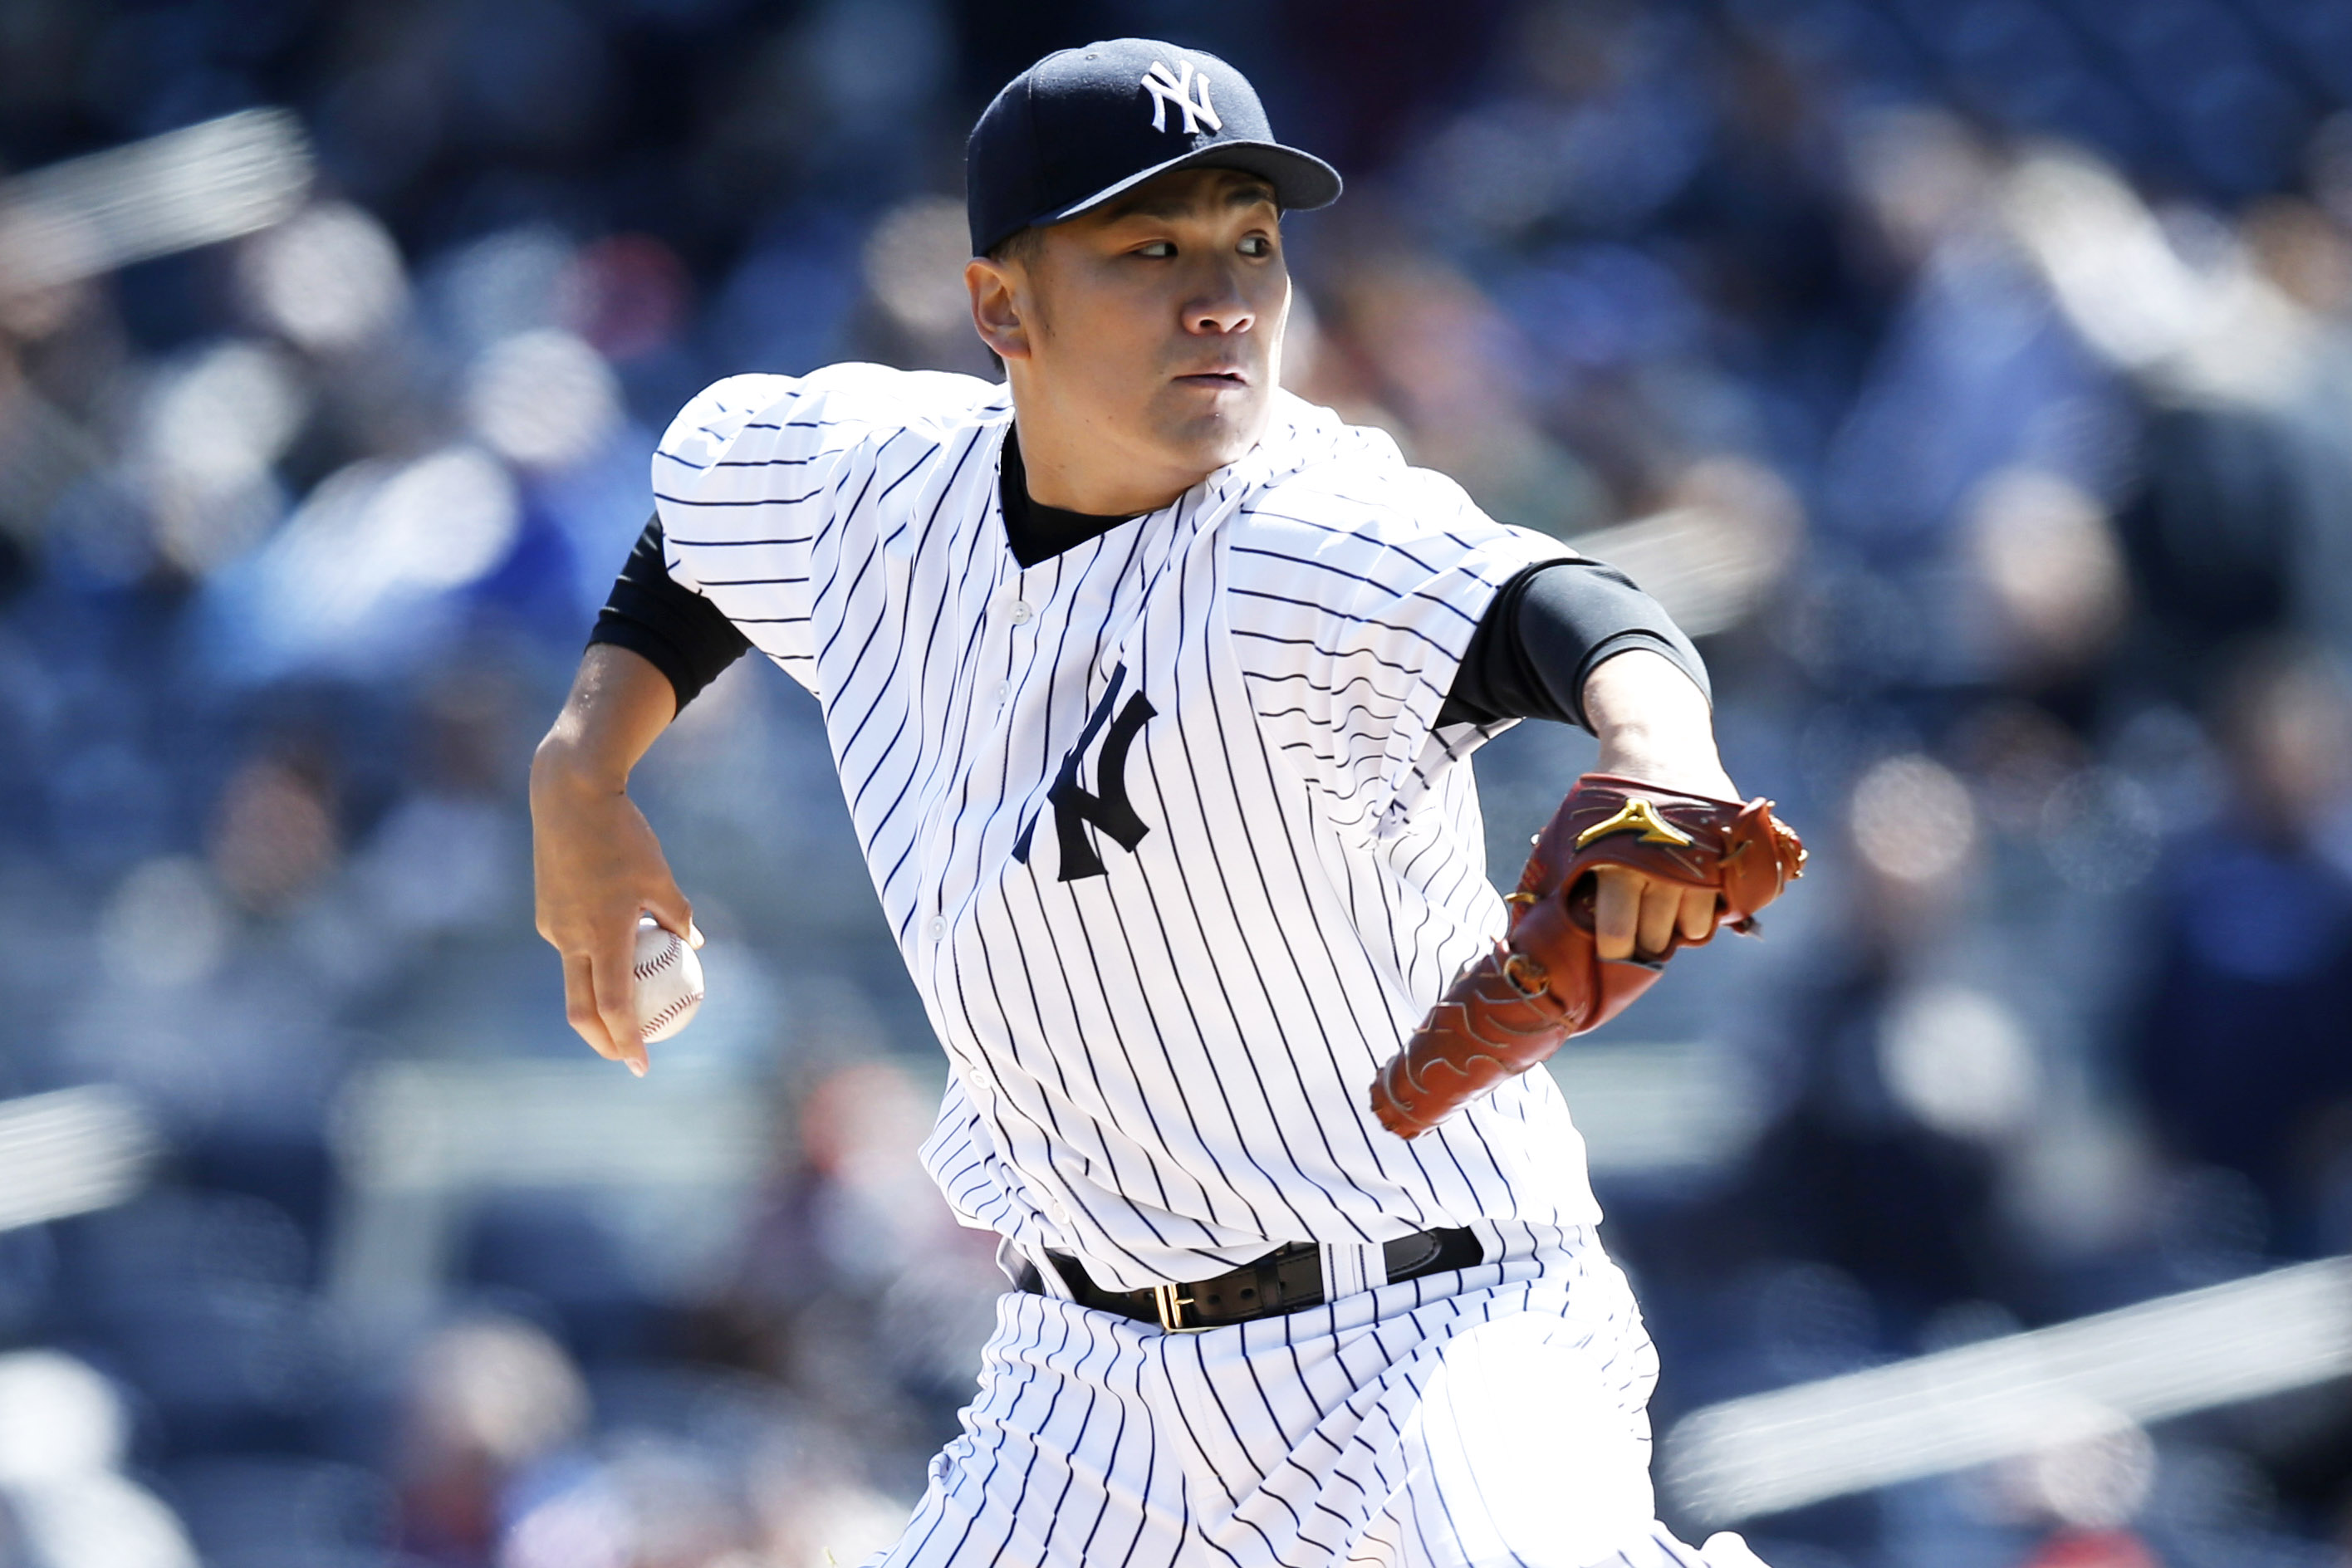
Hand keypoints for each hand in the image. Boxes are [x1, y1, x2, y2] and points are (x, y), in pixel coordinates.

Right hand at [531, 757, 696, 1074]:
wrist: (569, 795)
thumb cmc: (623, 834)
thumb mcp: (660, 876)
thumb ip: (678, 915)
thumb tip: (694, 946)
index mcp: (603, 934)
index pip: (614, 1006)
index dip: (627, 1041)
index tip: (642, 1066)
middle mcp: (570, 938)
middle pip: (581, 1009)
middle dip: (603, 1042)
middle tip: (628, 1057)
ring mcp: (553, 927)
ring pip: (576, 978)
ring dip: (600, 1000)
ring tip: (629, 1010)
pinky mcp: (546, 914)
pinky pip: (572, 948)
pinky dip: (594, 961)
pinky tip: (616, 951)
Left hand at [1579, 649, 1738, 961]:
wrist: (1660, 745)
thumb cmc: (1610, 795)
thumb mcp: (1577, 827)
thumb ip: (1564, 872)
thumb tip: (1541, 921)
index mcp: (1614, 862)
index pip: (1617, 934)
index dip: (1613, 952)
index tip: (1611, 951)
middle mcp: (1659, 868)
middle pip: (1654, 938)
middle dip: (1643, 944)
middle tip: (1636, 932)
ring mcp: (1697, 864)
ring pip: (1689, 929)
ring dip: (1674, 931)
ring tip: (1661, 913)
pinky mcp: (1725, 856)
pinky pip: (1717, 910)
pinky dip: (1703, 915)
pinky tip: (1687, 900)